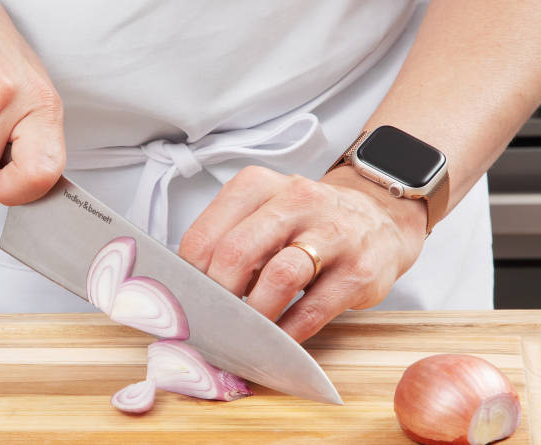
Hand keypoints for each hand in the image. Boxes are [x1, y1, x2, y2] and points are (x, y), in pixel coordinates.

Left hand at [178, 165, 427, 342]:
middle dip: (218, 298)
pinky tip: (277, 341)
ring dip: (255, 316)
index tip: (186, 304)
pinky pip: (313, 309)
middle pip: (237, 253)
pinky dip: (288, 332)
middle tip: (212, 322)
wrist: (378, 216)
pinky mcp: (358, 269)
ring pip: (279, 277)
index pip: (205, 236)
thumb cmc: (306, 222)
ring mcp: (332, 232)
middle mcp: (294, 200)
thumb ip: (227, 241)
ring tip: (245, 333)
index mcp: (257, 186)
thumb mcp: (262, 213)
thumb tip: (189, 293)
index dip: (188, 280)